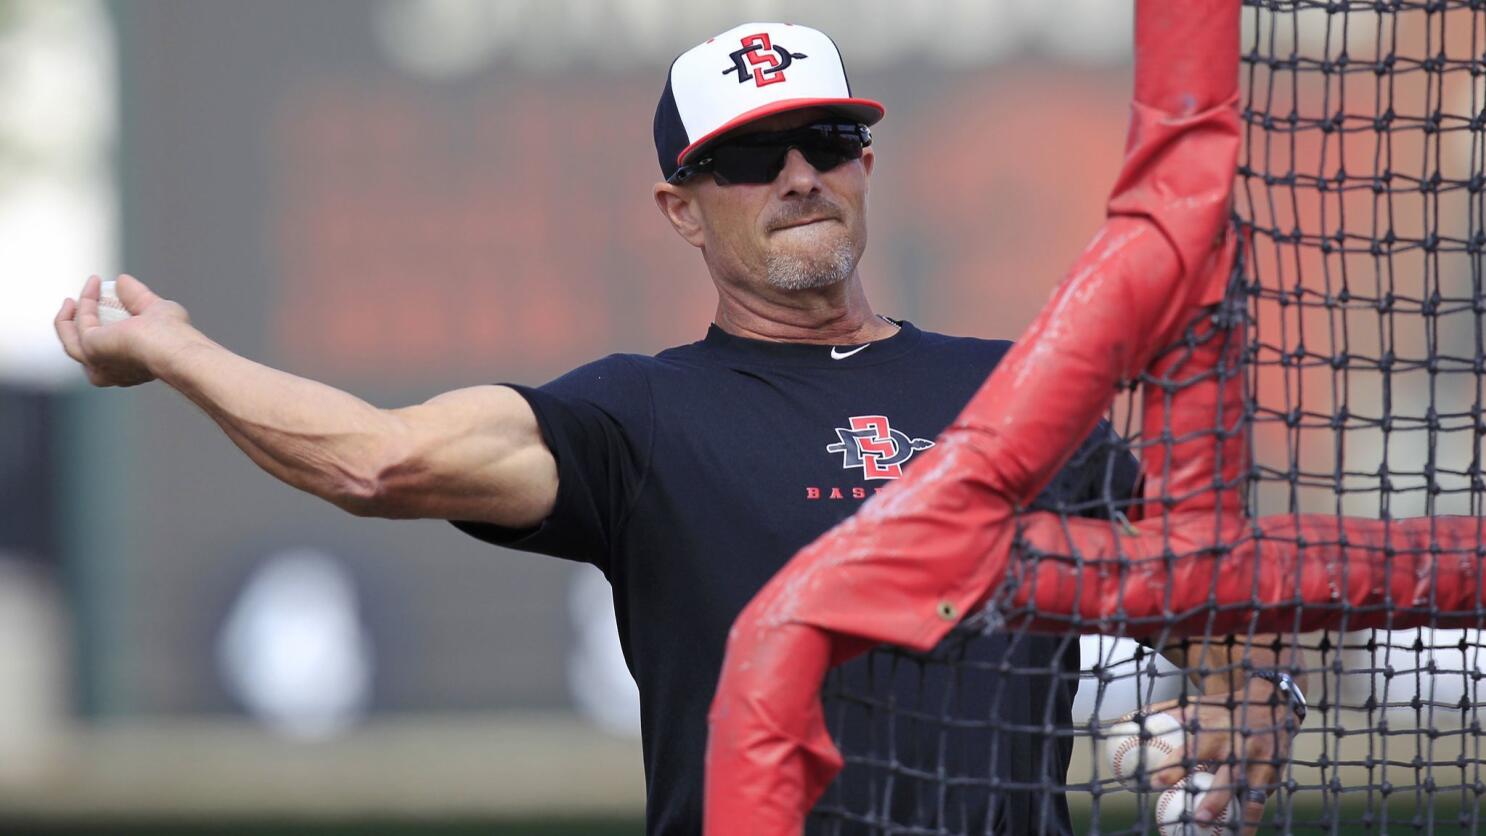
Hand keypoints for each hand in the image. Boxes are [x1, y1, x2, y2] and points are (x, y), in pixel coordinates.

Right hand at [54, 274, 193, 387]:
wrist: (175, 347)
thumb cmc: (175, 336)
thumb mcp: (155, 310)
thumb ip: (137, 296)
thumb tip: (121, 279)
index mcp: (127, 369)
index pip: (106, 352)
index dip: (102, 328)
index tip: (104, 303)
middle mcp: (109, 373)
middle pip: (82, 350)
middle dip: (75, 328)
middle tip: (76, 303)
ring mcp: (96, 364)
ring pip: (71, 342)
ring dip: (68, 318)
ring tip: (73, 298)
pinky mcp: (89, 349)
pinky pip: (78, 323)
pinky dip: (83, 303)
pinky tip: (94, 284)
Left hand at [1144, 679, 1299, 834]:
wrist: (1272, 702)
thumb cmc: (1223, 708)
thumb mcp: (1196, 706)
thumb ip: (1165, 713)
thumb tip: (1128, 719)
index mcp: (1216, 732)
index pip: (1192, 751)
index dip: (1173, 767)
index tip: (1154, 783)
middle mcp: (1239, 748)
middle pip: (1227, 777)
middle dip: (1214, 798)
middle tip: (1196, 818)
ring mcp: (1261, 763)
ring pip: (1251, 794)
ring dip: (1240, 817)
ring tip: (1225, 835)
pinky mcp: (1275, 774)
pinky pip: (1263, 799)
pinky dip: (1253, 818)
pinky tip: (1242, 834)